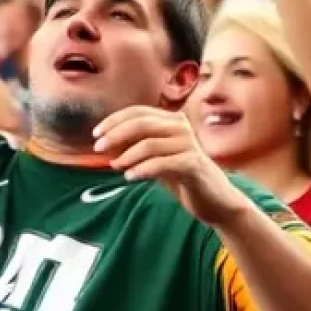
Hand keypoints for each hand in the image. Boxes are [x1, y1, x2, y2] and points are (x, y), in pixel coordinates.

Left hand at [93, 106, 240, 223]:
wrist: (214, 199)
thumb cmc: (182, 176)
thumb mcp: (157, 158)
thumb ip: (138, 148)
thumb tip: (107, 145)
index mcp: (172, 121)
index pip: (139, 112)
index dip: (115, 120)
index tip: (96, 134)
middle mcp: (182, 127)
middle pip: (143, 123)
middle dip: (116, 134)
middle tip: (99, 148)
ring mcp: (189, 144)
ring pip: (150, 143)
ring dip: (127, 155)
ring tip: (116, 167)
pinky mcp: (193, 164)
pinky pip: (162, 163)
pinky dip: (142, 169)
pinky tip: (130, 177)